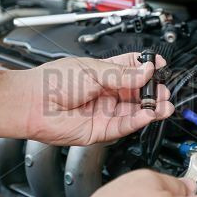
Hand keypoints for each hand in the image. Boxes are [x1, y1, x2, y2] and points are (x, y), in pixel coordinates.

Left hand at [24, 53, 173, 144]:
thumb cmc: (53, 82)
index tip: (159, 66)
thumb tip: (146, 71)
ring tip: (163, 104)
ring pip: (134, 111)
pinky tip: (149, 113)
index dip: (147, 67)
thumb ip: (122, 74)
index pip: (131, 69)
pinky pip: (124, 126)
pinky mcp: (101, 130)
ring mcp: (104, 111)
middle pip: (137, 92)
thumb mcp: (93, 70)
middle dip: (153, 91)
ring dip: (151, 108)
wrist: (33, 103)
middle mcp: (106, 93)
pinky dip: (139, 120)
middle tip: (163, 90)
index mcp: (103, 73)